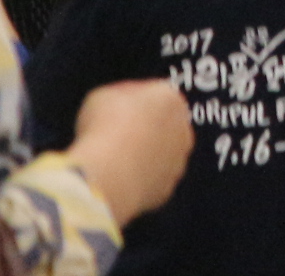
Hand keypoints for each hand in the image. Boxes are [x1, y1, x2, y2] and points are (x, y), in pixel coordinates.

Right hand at [67, 79, 192, 225]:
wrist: (108, 174)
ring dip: (145, 155)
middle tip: (118, 134)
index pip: (156, 95)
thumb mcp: (102, 96)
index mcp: (169, 99)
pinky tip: (120, 177)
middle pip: (164, 125)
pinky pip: (153, 180)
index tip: (119, 109)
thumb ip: (120, 97)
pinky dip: (140, 179)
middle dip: (145, 129)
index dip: (135, 102)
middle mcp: (182, 129)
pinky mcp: (167, 188)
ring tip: (116, 159)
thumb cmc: (104, 131)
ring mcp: (178, 161)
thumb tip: (119, 105)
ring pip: (161, 155)